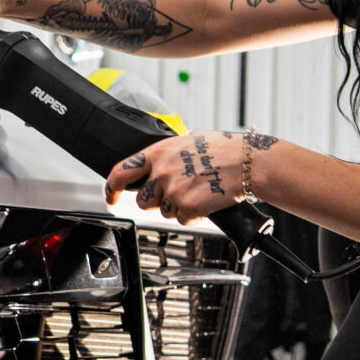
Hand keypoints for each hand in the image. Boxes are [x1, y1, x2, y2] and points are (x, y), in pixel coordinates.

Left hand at [104, 130, 276, 222]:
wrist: (247, 162)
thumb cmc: (225, 148)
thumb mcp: (191, 139)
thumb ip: (170, 152)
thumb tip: (164, 159)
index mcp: (159, 153)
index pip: (121, 172)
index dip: (112, 187)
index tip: (112, 196)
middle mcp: (162, 172)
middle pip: (144, 200)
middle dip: (158, 200)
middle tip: (179, 191)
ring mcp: (173, 191)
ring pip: (165, 211)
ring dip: (179, 207)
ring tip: (199, 191)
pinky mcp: (187, 208)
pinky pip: (183, 219)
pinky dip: (195, 215)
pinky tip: (207, 200)